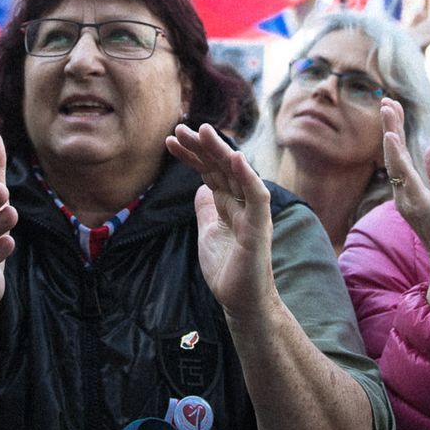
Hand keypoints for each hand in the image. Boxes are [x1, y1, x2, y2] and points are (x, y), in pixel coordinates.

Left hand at [168, 122, 275, 320]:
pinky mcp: (259, 228)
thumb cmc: (228, 269)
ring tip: (202, 132)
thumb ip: (206, 209)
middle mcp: (242, 202)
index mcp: (229, 203)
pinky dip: (247, 176)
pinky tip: (235, 158)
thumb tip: (200, 187)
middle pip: (221, 167)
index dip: (192, 155)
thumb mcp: (208, 233)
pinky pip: (256, 197)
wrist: (241, 302)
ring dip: (220, 151)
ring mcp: (252, 213)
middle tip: (181, 127)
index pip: (209, 171)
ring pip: (237, 174)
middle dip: (201, 146)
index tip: (171, 140)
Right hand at [379, 98, 429, 319]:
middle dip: (390, 126)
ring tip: (388, 111)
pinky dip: (396, 157)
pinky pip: (404, 177)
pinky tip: (392, 139)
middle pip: (392, 155)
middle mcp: (404, 194)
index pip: (400, 155)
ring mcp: (409, 200)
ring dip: (391, 135)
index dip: (396, 130)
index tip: (393, 106)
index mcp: (411, 191)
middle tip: (386, 100)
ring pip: (395, 162)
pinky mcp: (418, 205)